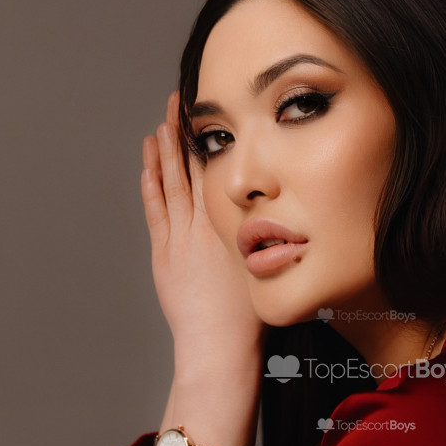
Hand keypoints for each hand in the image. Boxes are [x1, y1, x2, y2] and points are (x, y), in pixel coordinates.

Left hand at [141, 92, 265, 379]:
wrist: (221, 346)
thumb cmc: (250, 317)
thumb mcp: (273, 269)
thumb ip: (278, 242)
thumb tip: (296, 222)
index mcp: (235, 225)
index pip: (224, 170)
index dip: (216, 139)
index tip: (214, 114)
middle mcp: (206, 224)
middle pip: (194, 166)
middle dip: (187, 131)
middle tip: (183, 99)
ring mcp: (181, 237)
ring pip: (171, 181)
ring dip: (165, 149)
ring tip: (163, 120)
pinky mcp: (165, 252)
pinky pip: (155, 205)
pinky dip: (151, 180)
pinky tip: (149, 160)